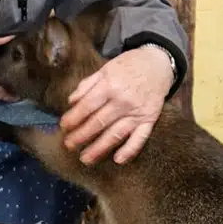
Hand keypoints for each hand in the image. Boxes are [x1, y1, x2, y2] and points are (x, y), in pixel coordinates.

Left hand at [60, 45, 172, 164]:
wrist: (159, 63)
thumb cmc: (128, 66)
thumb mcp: (105, 69)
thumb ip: (87, 85)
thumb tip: (71, 101)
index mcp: (110, 86)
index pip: (87, 106)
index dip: (73, 118)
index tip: (63, 127)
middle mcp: (123, 101)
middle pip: (98, 122)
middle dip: (81, 136)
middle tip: (68, 146)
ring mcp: (137, 112)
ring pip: (116, 134)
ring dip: (99, 148)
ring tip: (85, 159)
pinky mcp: (150, 119)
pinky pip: (140, 138)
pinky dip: (130, 150)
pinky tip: (118, 160)